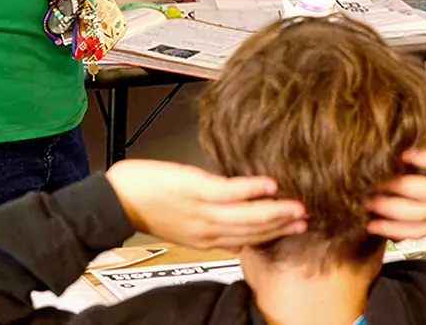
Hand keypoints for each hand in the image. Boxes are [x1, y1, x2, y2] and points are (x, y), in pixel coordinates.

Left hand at [106, 159, 306, 251]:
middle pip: (252, 230)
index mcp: (206, 238)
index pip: (248, 239)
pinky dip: (251, 190)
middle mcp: (207, 230)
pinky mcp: (196, 190)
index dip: (275, 235)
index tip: (297, 228)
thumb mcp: (185, 225)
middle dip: (282, 225)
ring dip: (274, 211)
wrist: (119, 199)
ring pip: (246, 216)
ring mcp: (203, 211)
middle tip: (307, 218)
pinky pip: (230, 192)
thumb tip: (239, 230)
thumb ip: (213, 227)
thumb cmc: (150, 206)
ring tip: (297, 205)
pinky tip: (269, 185)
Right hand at [368, 117, 425, 240]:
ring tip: (378, 179)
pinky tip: (405, 153)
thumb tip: (403, 186)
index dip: (393, 230)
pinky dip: (423, 159)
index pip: (421, 229)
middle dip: (390, 211)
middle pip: (421, 215)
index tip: (367, 225)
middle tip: (364, 201)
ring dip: (401, 188)